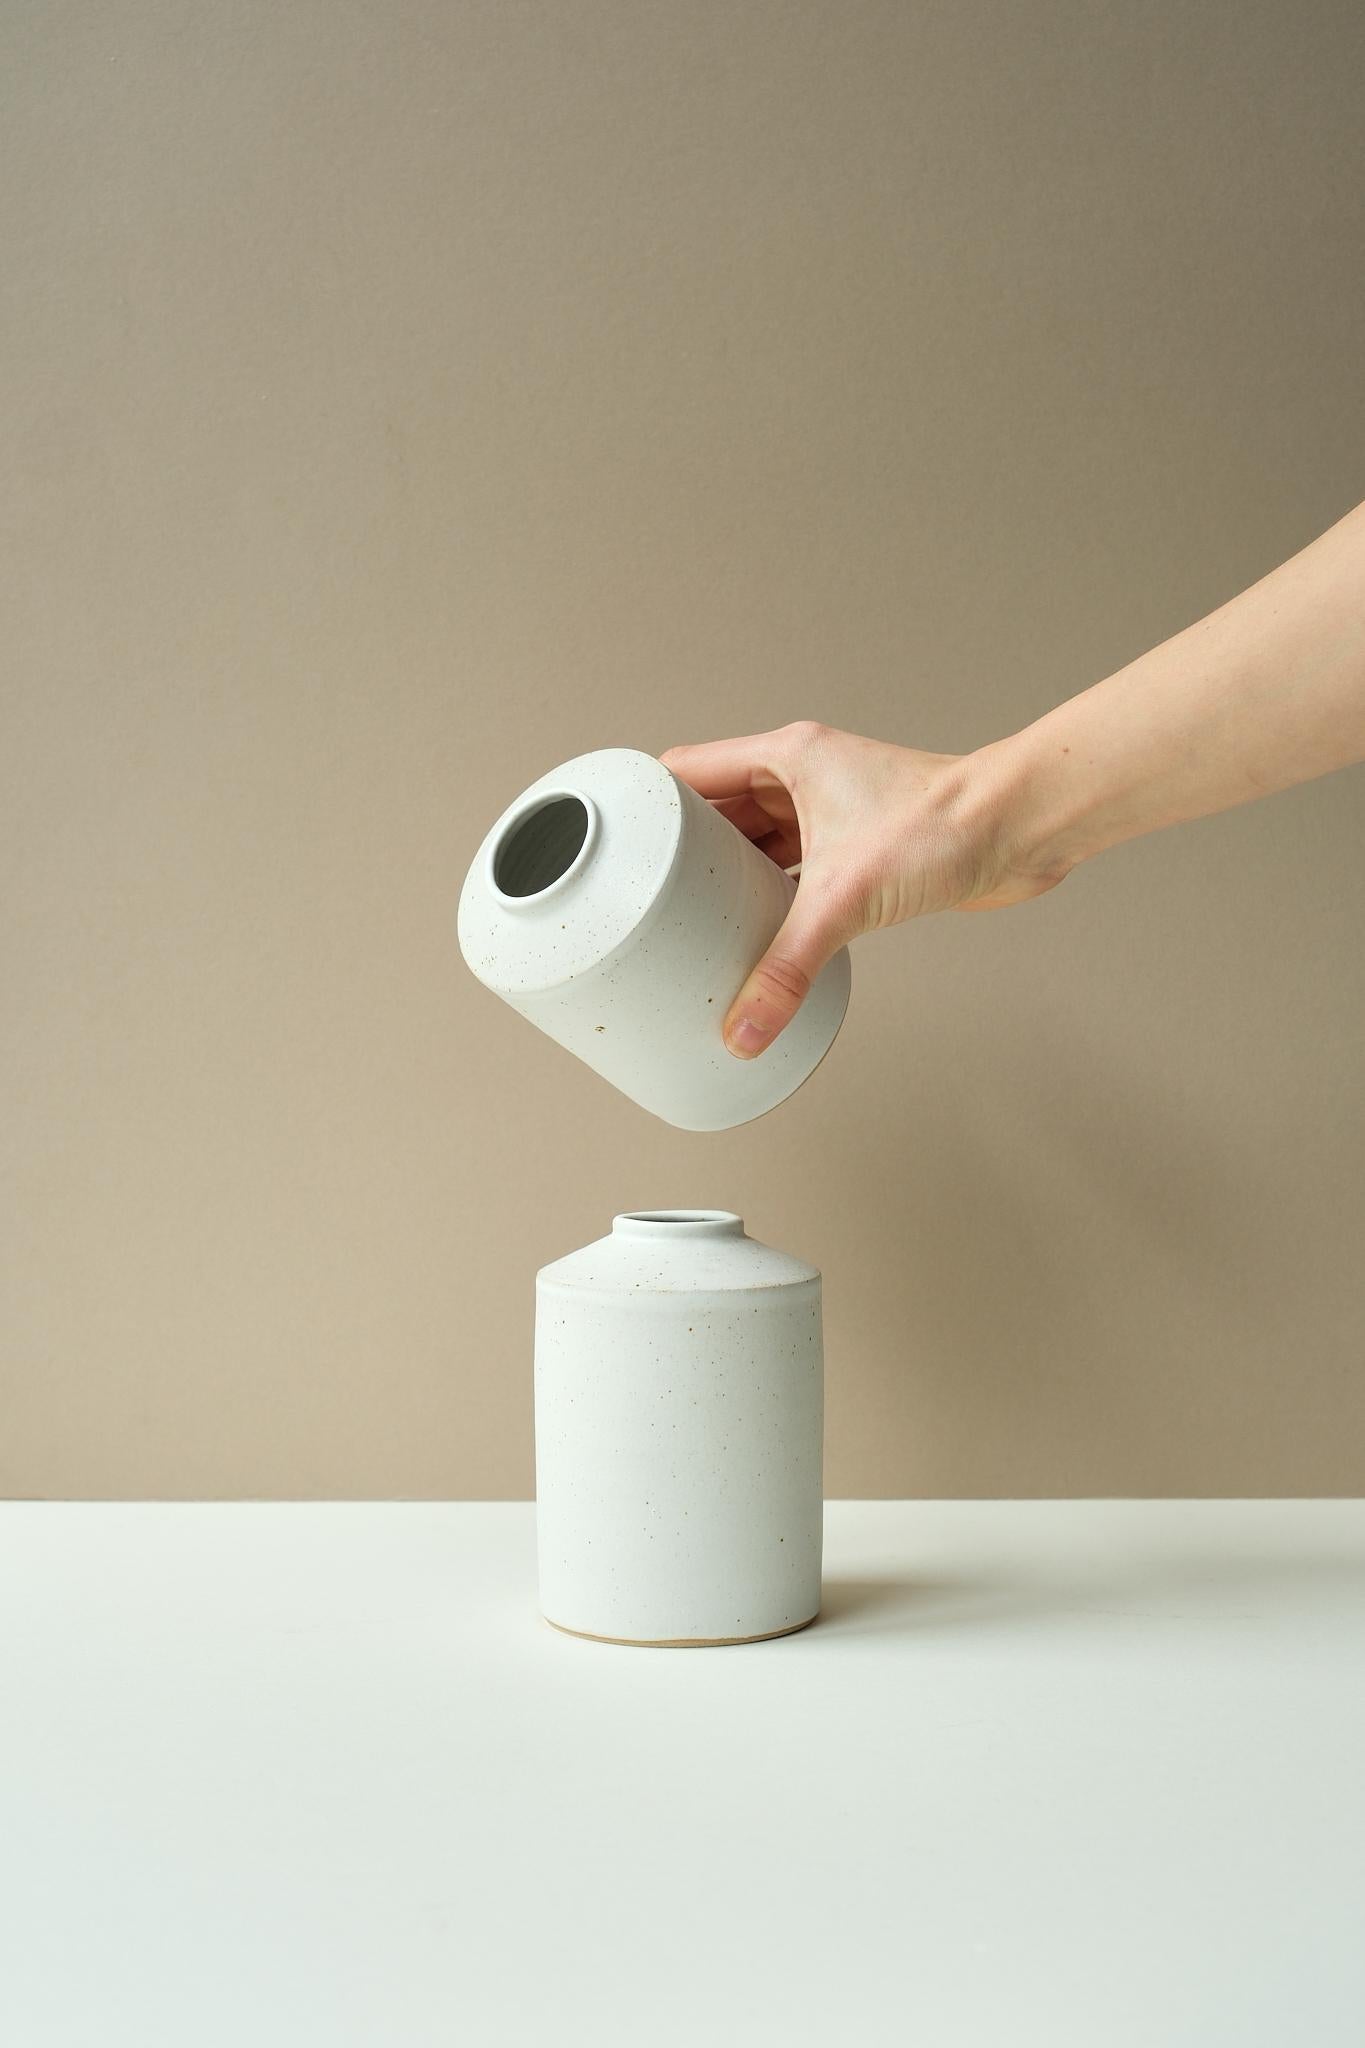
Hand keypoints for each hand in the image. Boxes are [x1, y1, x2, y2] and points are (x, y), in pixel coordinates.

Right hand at [660, 722, 1063, 1057]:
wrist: (1023, 829)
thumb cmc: (947, 822)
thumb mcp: (847, 898)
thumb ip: (789, 967)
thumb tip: (745, 1027)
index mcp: (786, 758)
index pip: (687, 770)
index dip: (646, 803)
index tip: (613, 841)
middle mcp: (803, 777)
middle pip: (717, 812)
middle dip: (684, 854)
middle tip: (646, 899)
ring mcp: (831, 812)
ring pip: (757, 844)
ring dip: (729, 878)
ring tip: (691, 921)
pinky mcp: (859, 848)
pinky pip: (795, 871)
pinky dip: (773, 897)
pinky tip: (759, 932)